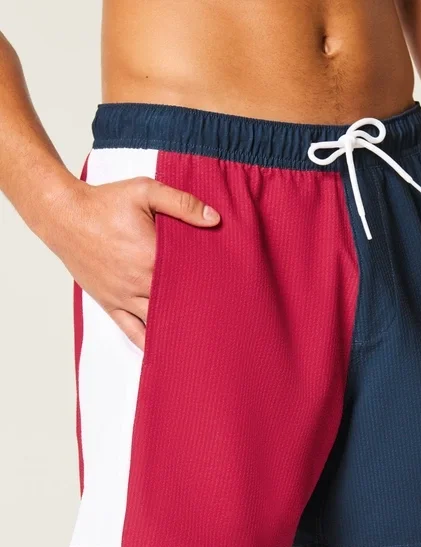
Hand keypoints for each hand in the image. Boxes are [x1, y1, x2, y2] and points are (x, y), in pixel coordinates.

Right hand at [43, 176, 219, 349]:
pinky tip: (164, 353)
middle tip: (224, 321)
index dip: (211, 285)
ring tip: (202, 342)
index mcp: (152, 257)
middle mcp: (139, 282)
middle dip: (198, 311)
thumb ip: (182, 203)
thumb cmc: (104, 203)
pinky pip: (131, 330)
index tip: (230, 292)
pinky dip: (147, 343)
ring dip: (177, 330)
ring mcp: (123, 296)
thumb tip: (214, 219)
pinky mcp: (110, 303)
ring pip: (157, 322)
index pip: (191, 278)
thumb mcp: (145, 192)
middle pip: (178, 304)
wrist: (63, 215)